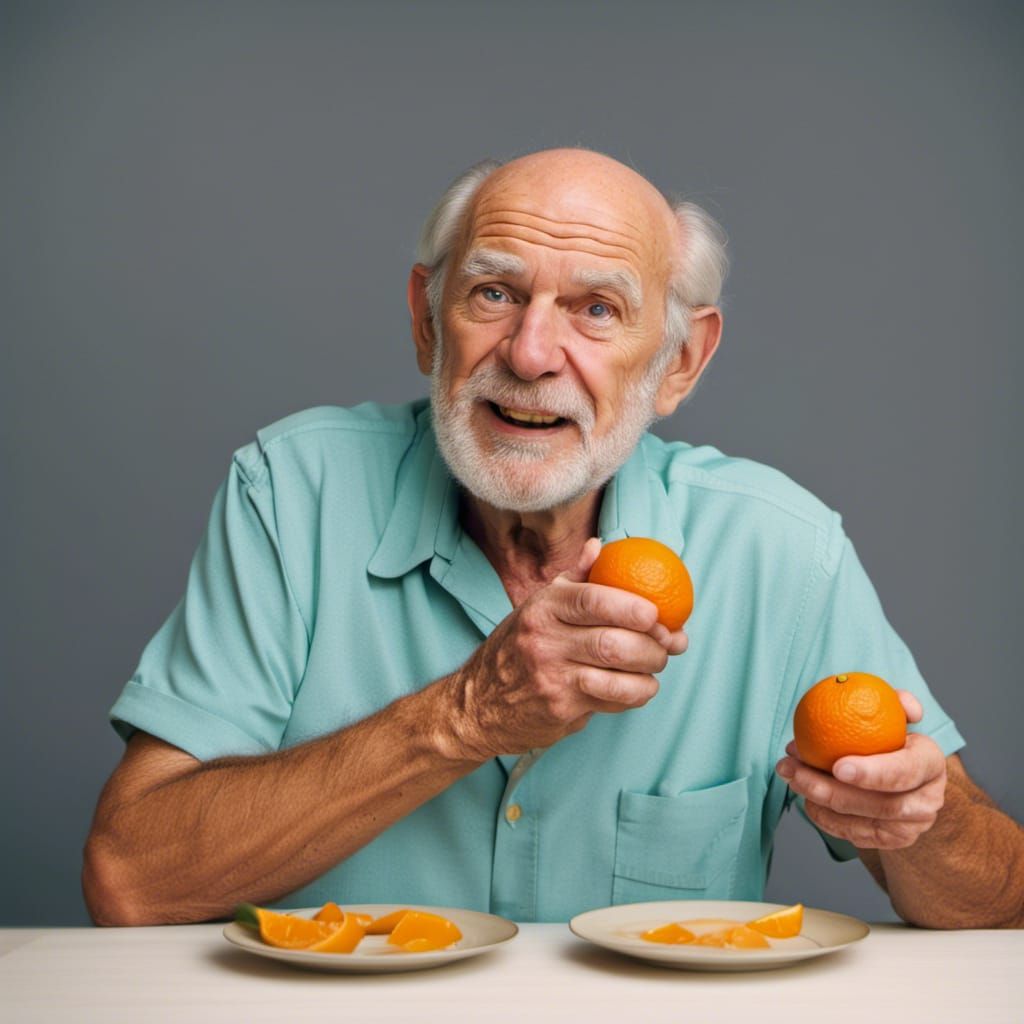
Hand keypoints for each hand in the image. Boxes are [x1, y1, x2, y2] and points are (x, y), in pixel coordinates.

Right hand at [447, 537, 687, 759]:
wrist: (478, 703)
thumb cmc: (517, 648)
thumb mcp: (538, 607)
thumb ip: (574, 579)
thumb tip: (601, 545)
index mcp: (543, 608)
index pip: (592, 599)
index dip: (631, 606)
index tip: (656, 612)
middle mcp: (544, 640)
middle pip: (613, 642)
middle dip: (653, 646)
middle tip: (668, 644)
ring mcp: (551, 677)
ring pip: (617, 676)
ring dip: (649, 673)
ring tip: (656, 666)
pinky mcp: (560, 708)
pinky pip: (611, 701)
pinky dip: (635, 694)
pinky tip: (638, 687)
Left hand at [775, 691, 946, 849]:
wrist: (905, 777)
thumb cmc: (890, 738)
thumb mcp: (896, 715)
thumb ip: (897, 703)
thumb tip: (905, 704)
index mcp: (931, 764)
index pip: (905, 771)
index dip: (873, 772)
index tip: (837, 766)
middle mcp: (927, 801)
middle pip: (879, 804)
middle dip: (829, 789)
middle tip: (793, 768)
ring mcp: (910, 826)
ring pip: (860, 822)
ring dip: (818, 801)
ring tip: (790, 776)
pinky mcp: (891, 841)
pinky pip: (853, 835)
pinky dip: (824, 818)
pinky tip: (804, 797)